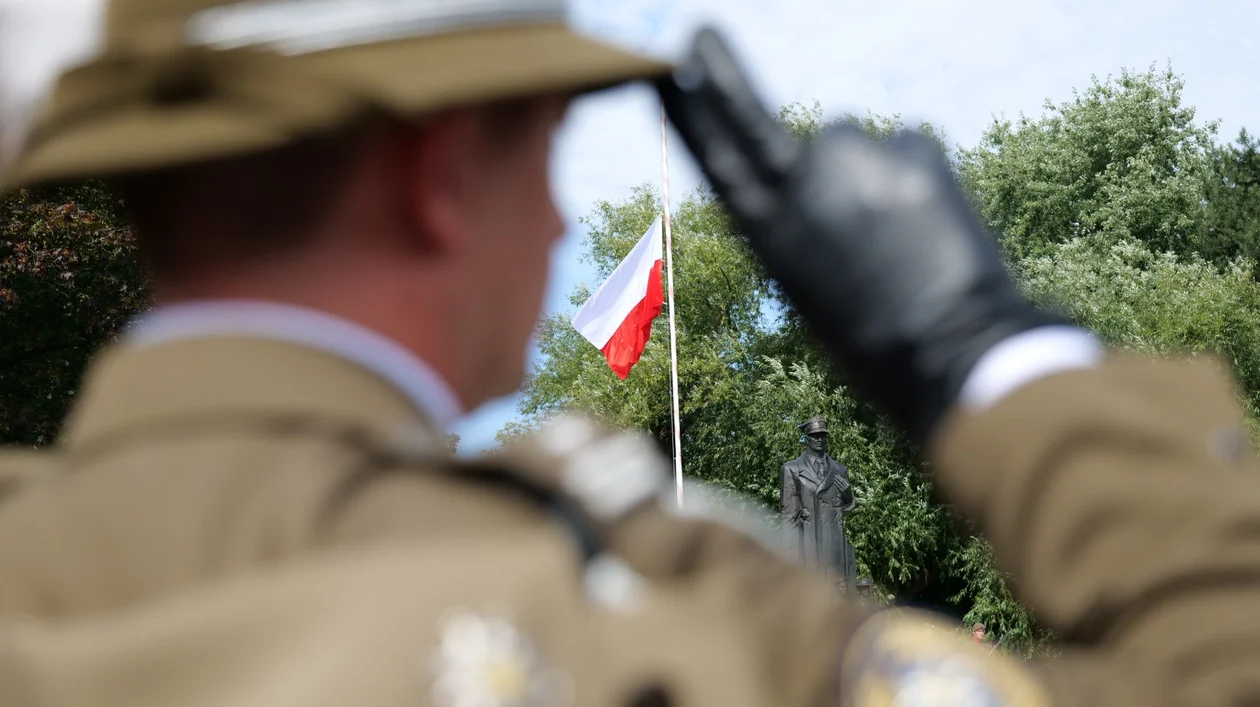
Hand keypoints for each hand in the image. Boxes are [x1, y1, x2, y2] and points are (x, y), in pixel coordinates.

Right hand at [656, 29, 1062, 443]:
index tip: (673, 68)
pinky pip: (907, 149)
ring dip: (871, 175)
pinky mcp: (917, 146)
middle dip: (753, 101)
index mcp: (766, 228)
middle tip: (727, 66)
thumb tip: (812, 176)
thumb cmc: (871, 341)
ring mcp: (860, 157)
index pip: (717, 152)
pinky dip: (915, 179)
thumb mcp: (804, 285)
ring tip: (898, 237)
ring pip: (856, 146)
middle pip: (784, 135)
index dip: (694, 111)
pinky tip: (930, 227)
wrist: (951, 352)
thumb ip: (794, 221)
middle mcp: (802, 179)